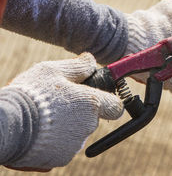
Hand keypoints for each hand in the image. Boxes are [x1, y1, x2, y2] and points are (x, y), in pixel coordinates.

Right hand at [3, 53, 122, 169]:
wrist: (7, 124)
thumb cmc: (32, 93)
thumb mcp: (54, 70)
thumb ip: (78, 66)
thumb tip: (91, 60)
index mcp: (91, 103)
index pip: (116, 107)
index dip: (108, 102)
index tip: (99, 99)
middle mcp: (88, 125)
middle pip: (93, 118)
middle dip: (80, 112)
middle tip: (59, 104)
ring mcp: (76, 143)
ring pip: (78, 132)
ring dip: (67, 126)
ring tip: (45, 117)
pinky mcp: (62, 157)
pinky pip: (64, 146)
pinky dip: (55, 140)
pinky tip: (40, 131)